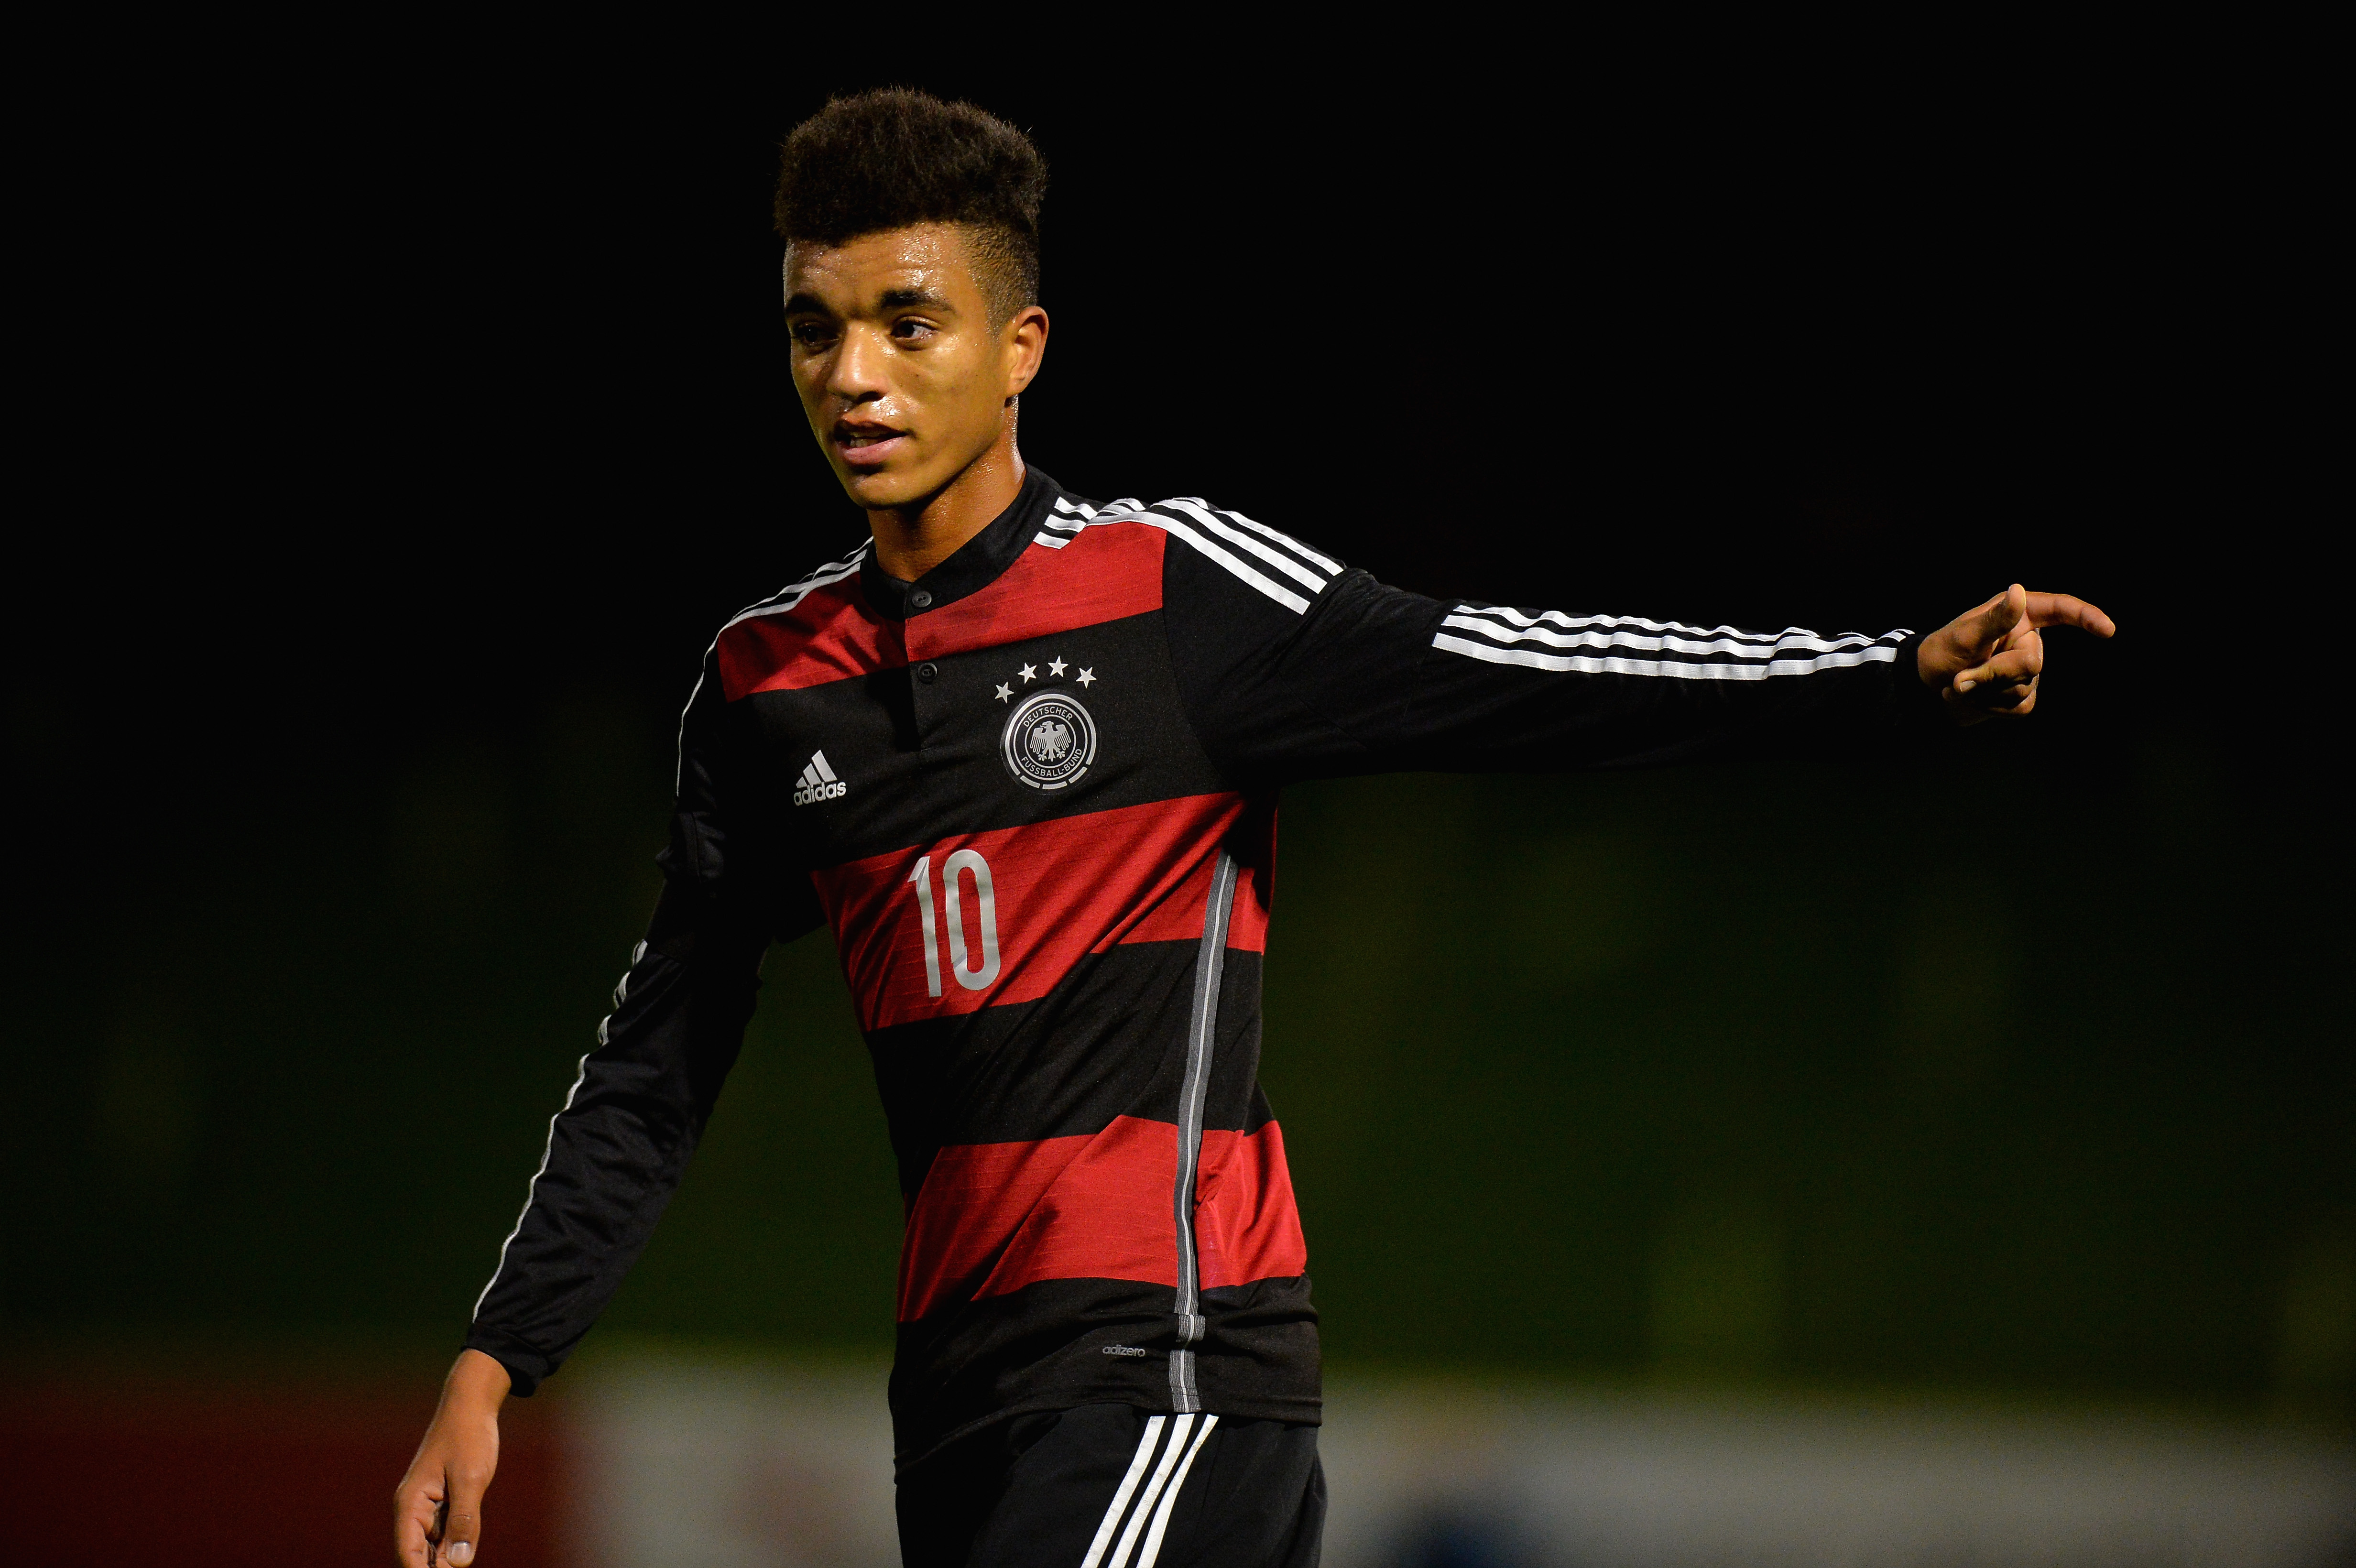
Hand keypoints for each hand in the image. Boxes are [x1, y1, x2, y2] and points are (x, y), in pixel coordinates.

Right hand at [394, 1350, 510, 1565]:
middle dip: (436, 1567)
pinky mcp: (443, 1503)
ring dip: (448, 1558)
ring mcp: (428, 1507)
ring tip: (464, 1556)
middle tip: (461, 1566)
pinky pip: (445, 1533)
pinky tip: (468, 1547)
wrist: (472, 1406)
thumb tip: (459, 1563)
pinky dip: (456, 1543)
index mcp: (409, 1505)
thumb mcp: (470, 1479)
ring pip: (433, 1547)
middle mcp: (413, 1510)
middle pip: (418, 1556)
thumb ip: (464, 1521)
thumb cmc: (469, 1437)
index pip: (408, 1555)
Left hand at [1916, 583, 2114, 723]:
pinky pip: (2019, 707)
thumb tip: (2017, 592)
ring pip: (2024, 688)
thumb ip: (1995, 620)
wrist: (1927, 687)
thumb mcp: (1963, 636)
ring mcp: (2028, 669)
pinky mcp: (2022, 696)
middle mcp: (2028, 639)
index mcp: (2019, 615)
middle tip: (1962, 678)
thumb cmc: (1943, 652)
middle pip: (2032, 663)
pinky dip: (1991, 707)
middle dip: (1994, 674)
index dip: (2087, 617)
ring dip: (1986, 692)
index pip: (2061, 610)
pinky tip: (1975, 698)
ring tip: (1962, 684)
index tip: (2107, 630)